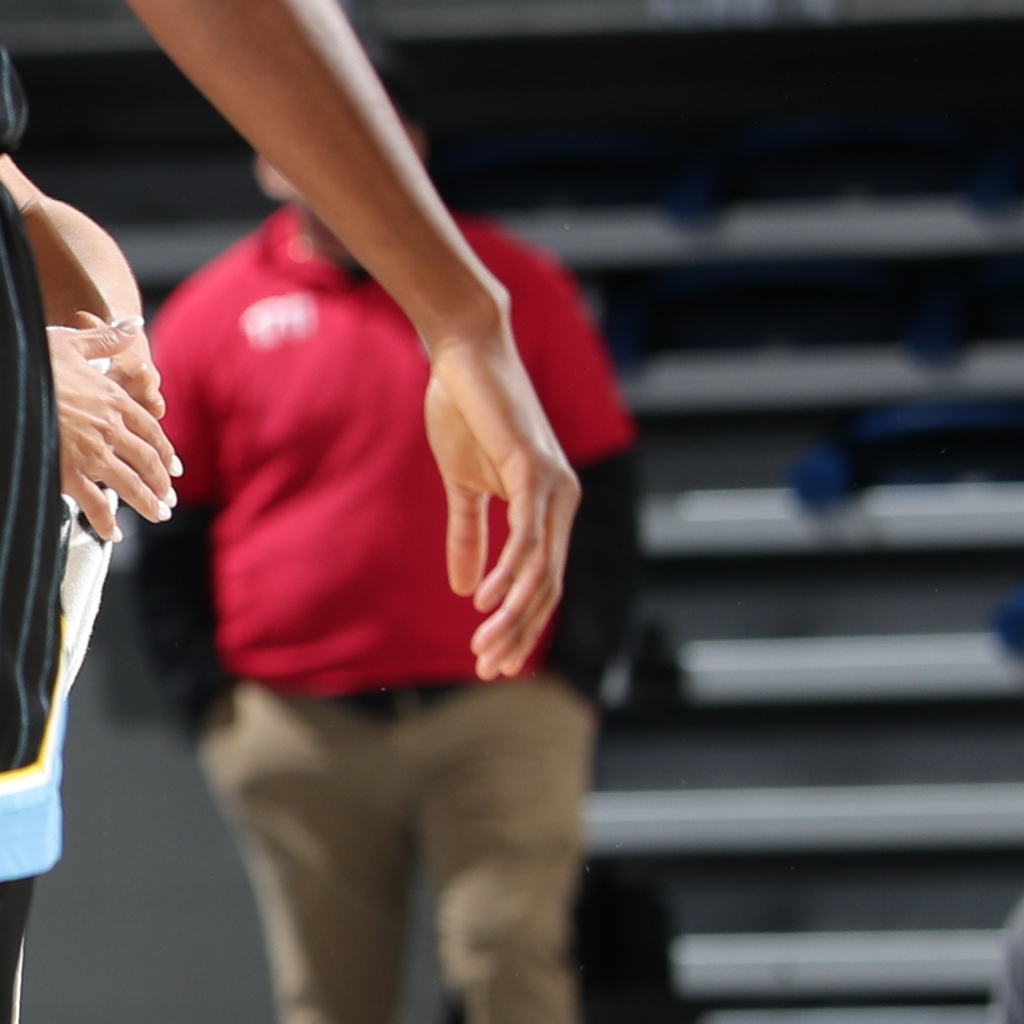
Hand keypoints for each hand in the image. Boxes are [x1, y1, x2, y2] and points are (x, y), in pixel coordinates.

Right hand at [45, 316, 176, 536]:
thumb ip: (105, 338)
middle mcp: (109, 428)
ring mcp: (91, 453)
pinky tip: (114, 532)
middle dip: (161, 482)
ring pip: (131, 484)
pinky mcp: (68, 472)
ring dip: (147, 502)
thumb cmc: (32, 358)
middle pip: (147, 460)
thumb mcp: (71, 340)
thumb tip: (131, 325)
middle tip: (168, 498)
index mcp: (113, 398)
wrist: (3, 382)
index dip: (164, 450)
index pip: (150, 429)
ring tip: (157, 514)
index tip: (172, 467)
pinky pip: (95, 503)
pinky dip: (106, 521)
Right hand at [420, 328, 576, 680]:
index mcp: (548, 507)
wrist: (464, 354)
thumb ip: (468, 535)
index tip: (492, 661)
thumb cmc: (466, 411)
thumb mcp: (462, 484)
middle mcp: (562, 501)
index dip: (519, 624)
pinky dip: (509, 572)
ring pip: (541, 569)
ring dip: (512, 614)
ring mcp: (553, 486)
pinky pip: (526, 535)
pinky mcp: (534, 470)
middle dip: (518, 632)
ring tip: (483, 646)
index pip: (542, 581)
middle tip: (487, 669)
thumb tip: (466, 590)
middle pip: (549, 586)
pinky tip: (487, 600)